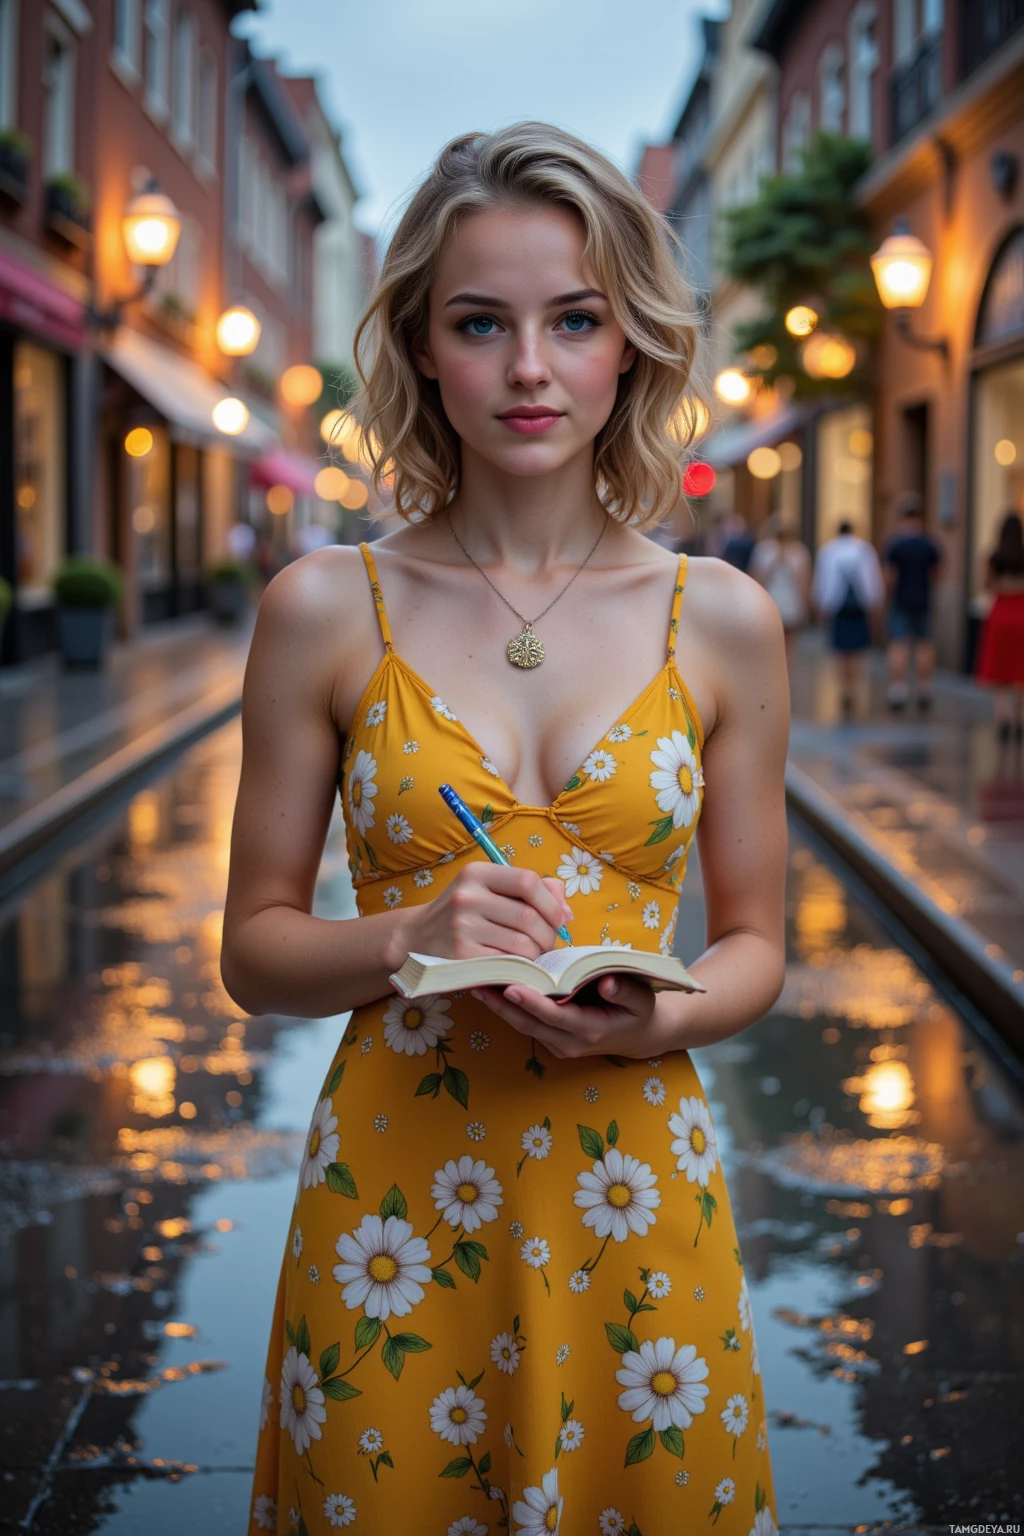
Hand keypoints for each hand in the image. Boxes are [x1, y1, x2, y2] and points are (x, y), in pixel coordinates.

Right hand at [400, 863, 572, 961]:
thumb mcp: (487, 890)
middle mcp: (467, 897)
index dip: (551, 903)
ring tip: (532, 956)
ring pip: (523, 945)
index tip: (557, 919)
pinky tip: (517, 967)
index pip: (528, 881)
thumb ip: (529, 892)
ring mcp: (462, 928)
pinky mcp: (461, 957)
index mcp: (477, 873)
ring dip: (537, 955)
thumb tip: (566, 911)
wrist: (415, 939)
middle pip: (529, 917)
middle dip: (548, 935)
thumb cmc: (462, 914)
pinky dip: (521, 969)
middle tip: (546, 944)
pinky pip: (508, 965)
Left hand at [470, 973, 668, 1059]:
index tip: (511, 988)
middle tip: (478, 982)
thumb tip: (605, 982)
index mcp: (590, 1029)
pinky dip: (508, 1008)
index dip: (532, 1003)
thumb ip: (624, 990)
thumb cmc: (639, 1010)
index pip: (555, 1016)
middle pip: (529, 1024)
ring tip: (476, 983)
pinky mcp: (551, 1039)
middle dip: (502, 1005)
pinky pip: (526, 1024)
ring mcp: (558, 1044)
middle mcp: (569, 1042)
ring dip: (498, 1007)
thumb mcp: (641, 998)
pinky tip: (491, 989)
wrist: (640, 1035)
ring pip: (522, 1026)